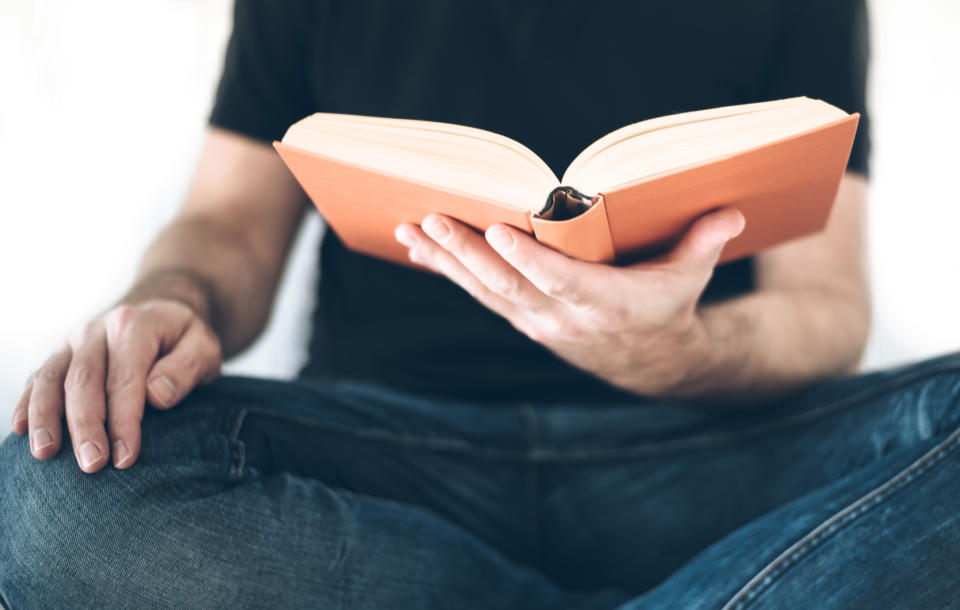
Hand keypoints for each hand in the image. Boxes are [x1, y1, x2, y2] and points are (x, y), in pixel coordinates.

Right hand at [10, 299, 221, 472]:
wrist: (160, 314)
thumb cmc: (184, 340)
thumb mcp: (204, 347)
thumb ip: (186, 368)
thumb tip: (157, 396)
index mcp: (133, 325)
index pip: (125, 379)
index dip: (124, 420)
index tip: (125, 458)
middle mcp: (96, 331)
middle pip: (83, 381)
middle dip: (85, 426)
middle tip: (92, 465)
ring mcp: (72, 343)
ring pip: (51, 380)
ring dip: (46, 418)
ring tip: (46, 454)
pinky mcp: (59, 356)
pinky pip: (38, 380)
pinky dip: (26, 405)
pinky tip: (21, 431)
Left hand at [394, 208, 744, 395]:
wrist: (647, 362)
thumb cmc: (669, 305)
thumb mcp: (691, 277)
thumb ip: (704, 242)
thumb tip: (732, 211)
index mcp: (607, 304)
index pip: (563, 282)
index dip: (531, 261)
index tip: (500, 231)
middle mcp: (564, 318)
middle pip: (510, 286)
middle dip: (469, 253)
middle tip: (434, 221)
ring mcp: (538, 321)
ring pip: (486, 291)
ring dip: (447, 262)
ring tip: (412, 230)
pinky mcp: (522, 317)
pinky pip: (480, 293)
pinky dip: (448, 271)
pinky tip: (419, 248)